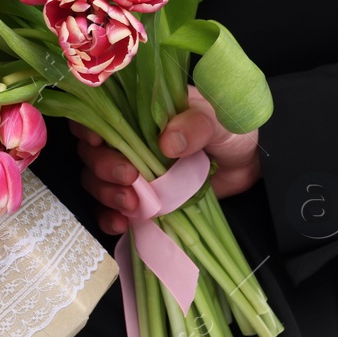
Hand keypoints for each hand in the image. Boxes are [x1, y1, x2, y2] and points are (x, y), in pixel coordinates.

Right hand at [72, 86, 261, 234]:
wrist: (249, 165)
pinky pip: (112, 210)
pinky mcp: (141, 199)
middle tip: (129, 177)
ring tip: (132, 204)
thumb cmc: (230, 131)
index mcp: (141, 112)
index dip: (88, 127)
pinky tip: (122, 223)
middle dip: (103, 167)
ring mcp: (133, 172)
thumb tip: (167, 141)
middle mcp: (129, 140)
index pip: (100, 113)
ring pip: (97, 181)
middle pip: (92, 153)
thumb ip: (195, 125)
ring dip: (107, 194)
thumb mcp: (217, 120)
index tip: (98, 140)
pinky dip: (110, 217)